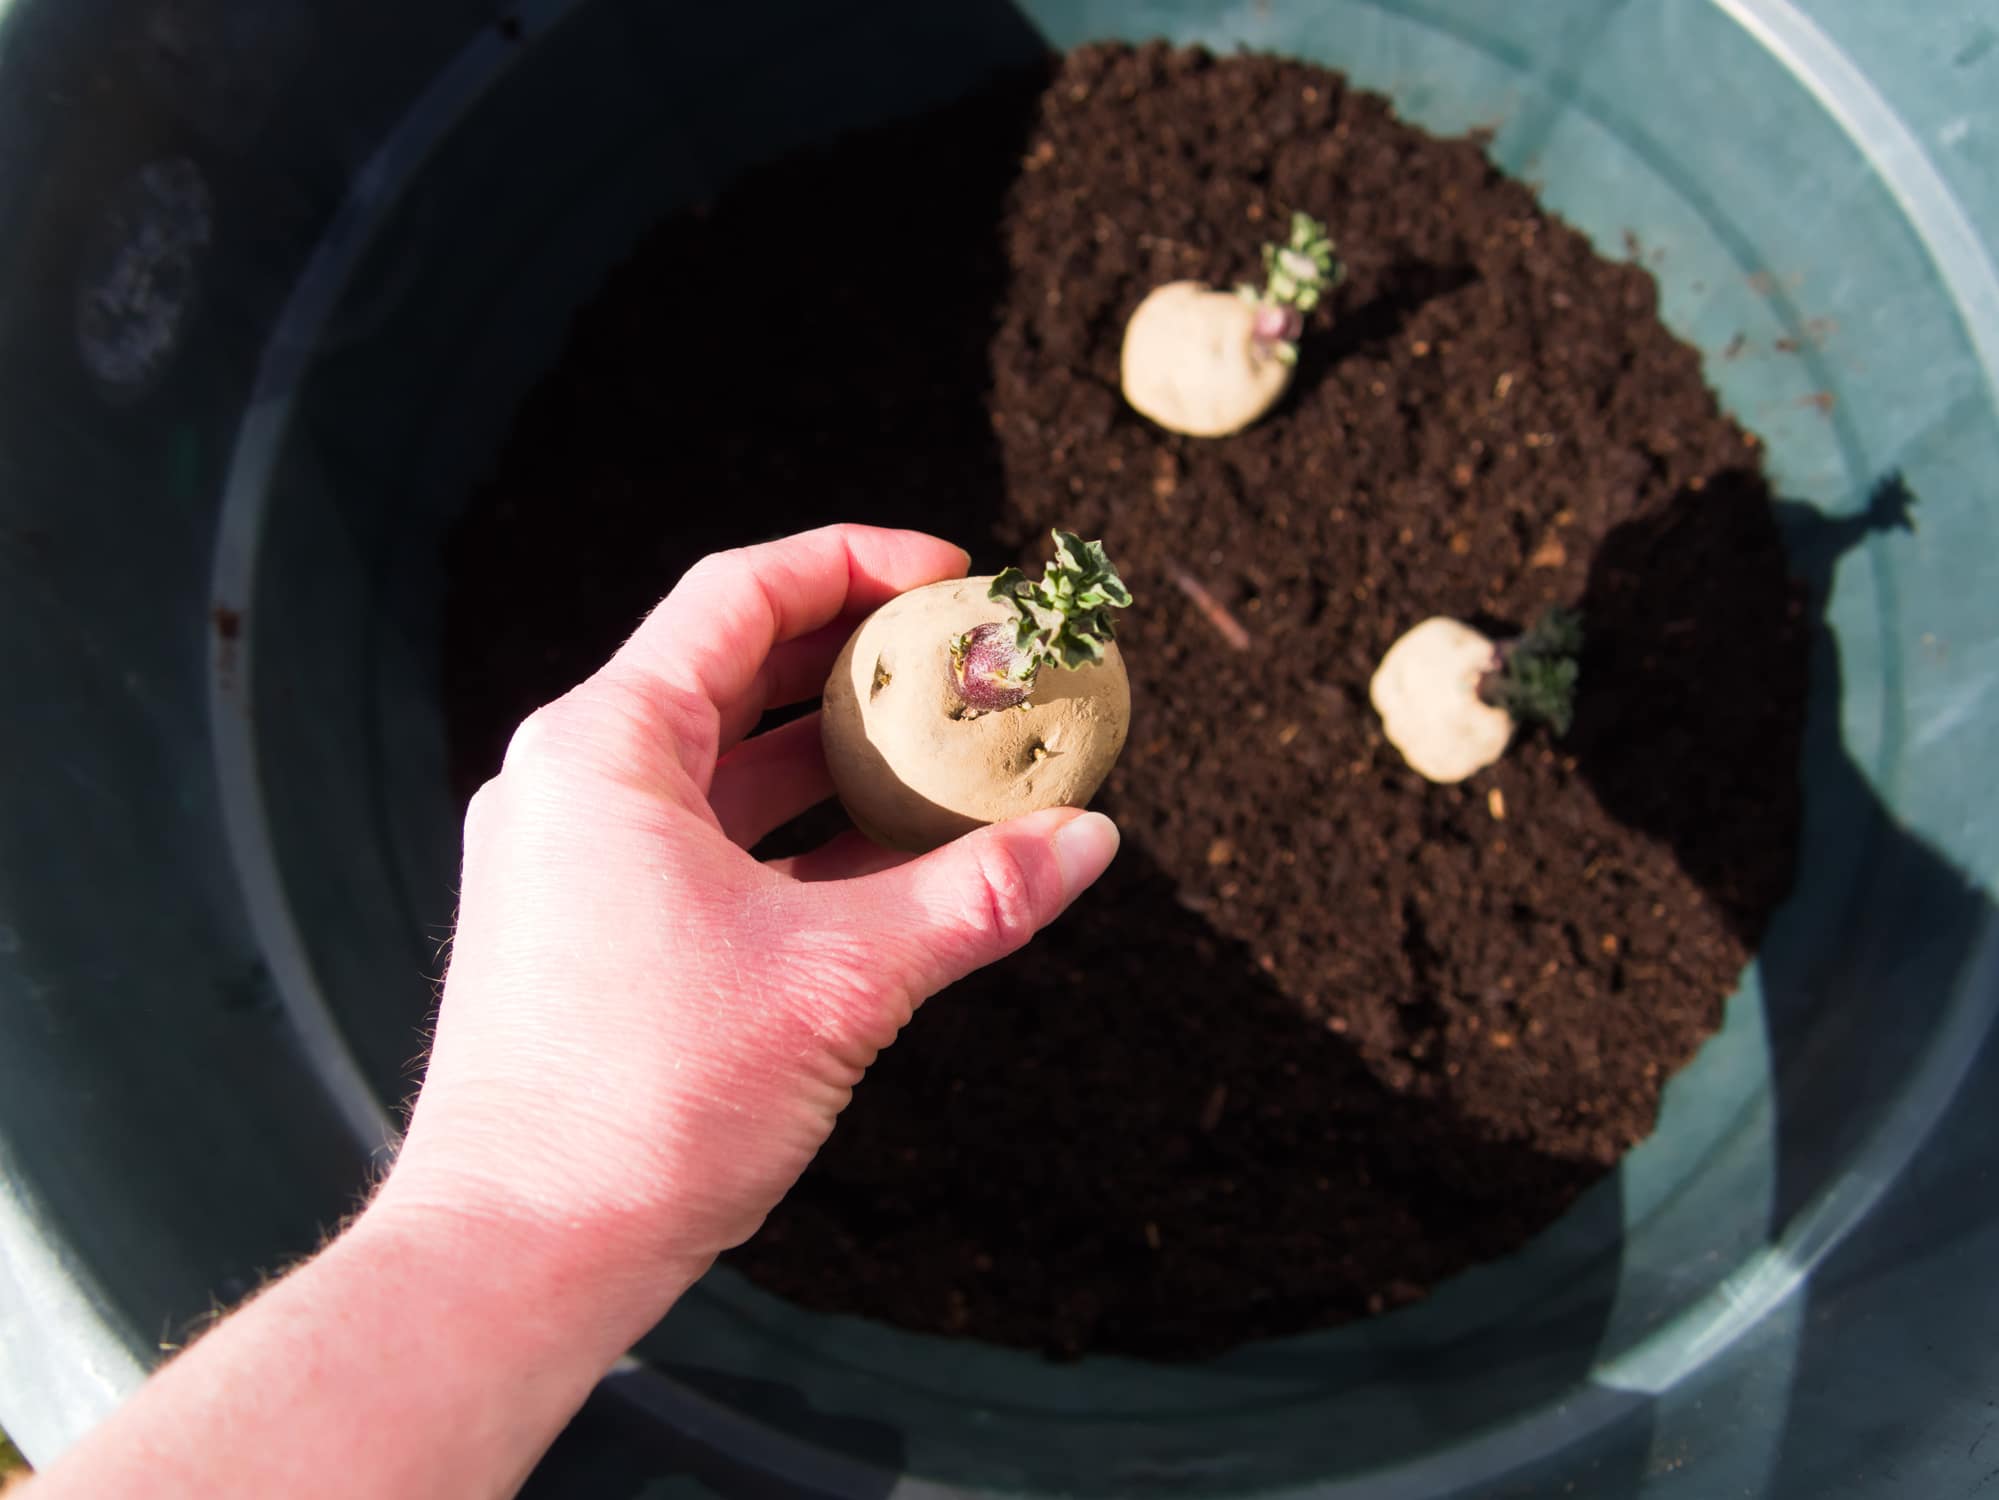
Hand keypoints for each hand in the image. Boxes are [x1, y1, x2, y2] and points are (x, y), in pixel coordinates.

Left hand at [378, 524, 1121, 1319]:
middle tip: (968, 658)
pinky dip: (801, 836)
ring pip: (727, 766)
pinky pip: (711, 843)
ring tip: (949, 750)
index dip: (857, 563)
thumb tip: (1087, 841)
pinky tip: (894, 856)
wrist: (518, 1258)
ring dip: (838, 755)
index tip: (956, 574)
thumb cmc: (643, 1106)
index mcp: (603, 749)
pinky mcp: (590, 929)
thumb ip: (972, 898)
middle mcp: (572, 784)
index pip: (739, 596)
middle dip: (860, 660)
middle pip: (734, 670)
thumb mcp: (839, 983)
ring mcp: (575, 859)